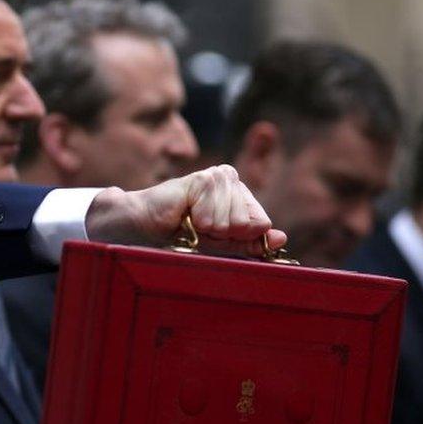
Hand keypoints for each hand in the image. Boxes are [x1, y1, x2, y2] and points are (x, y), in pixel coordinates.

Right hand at [84, 165, 287, 256]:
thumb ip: (249, 242)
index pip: (262, 223)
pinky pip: (216, 210)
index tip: (214, 237)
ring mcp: (218, 176)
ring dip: (210, 229)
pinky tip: (184, 213)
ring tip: (190, 222)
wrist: (141, 229)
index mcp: (240, 197)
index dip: (239, 238)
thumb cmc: (178, 238)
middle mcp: (232, 181)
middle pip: (252, 221)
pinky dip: (199, 220)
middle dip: (224, 234)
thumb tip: (281, 237)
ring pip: (236, 218)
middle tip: (198, 229)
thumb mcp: (219, 246)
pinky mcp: (203, 177)